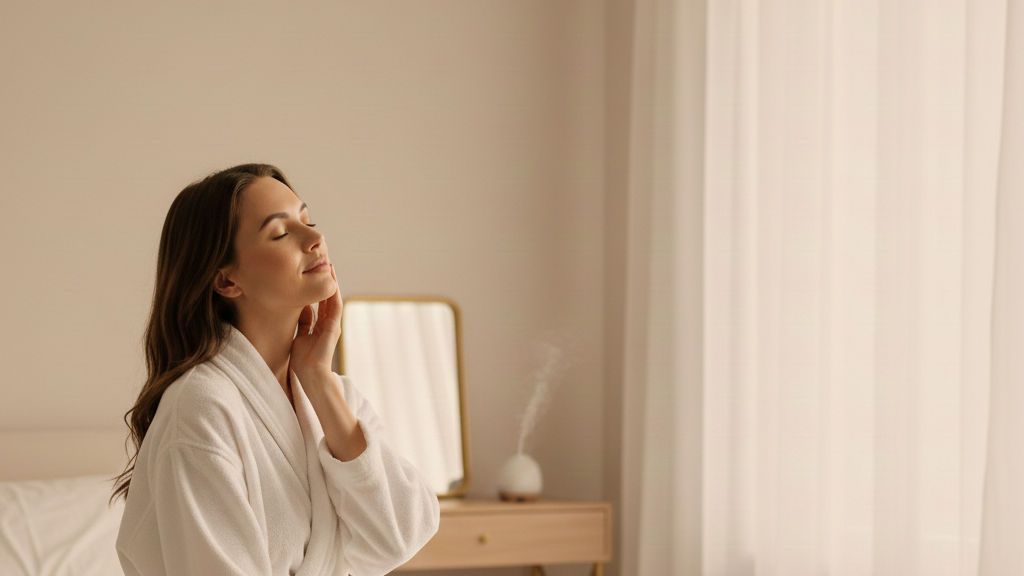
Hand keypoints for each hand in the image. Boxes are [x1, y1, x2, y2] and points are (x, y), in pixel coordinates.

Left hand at [290, 264, 341, 381]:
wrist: (310, 374)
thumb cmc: (303, 361)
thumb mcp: (298, 337)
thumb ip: (301, 324)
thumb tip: (300, 309)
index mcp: (317, 327)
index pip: (317, 305)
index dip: (314, 291)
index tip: (309, 276)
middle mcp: (326, 324)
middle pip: (326, 299)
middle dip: (324, 283)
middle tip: (322, 265)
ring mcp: (332, 324)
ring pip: (332, 299)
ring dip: (332, 283)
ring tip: (329, 267)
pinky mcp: (334, 326)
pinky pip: (335, 306)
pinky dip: (334, 293)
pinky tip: (331, 281)